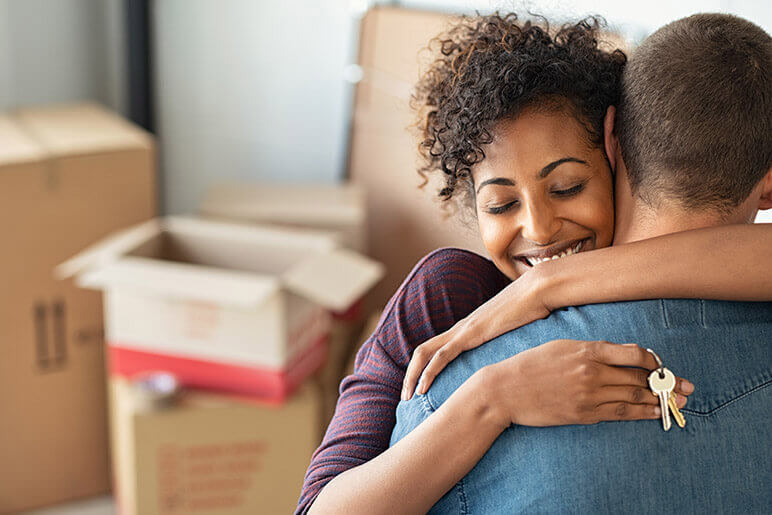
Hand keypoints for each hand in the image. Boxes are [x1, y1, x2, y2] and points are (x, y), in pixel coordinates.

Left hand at [402, 271, 550, 400]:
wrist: (538, 290)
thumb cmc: (533, 310)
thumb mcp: (518, 334)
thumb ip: (510, 345)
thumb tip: (519, 363)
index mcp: (468, 329)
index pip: (436, 349)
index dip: (423, 368)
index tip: (420, 389)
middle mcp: (460, 329)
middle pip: (423, 351)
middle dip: (410, 375)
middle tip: (405, 397)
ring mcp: (464, 330)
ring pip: (425, 353)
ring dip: (412, 375)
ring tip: (408, 397)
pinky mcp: (471, 333)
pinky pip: (442, 355)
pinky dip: (429, 372)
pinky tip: (423, 388)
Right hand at [481, 339, 693, 426]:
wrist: (506, 389)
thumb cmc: (531, 364)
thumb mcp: (561, 346)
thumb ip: (591, 349)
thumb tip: (620, 355)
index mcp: (587, 350)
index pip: (634, 354)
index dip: (654, 360)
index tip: (661, 365)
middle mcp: (592, 372)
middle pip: (639, 378)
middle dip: (667, 382)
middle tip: (687, 387)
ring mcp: (589, 395)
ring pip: (634, 397)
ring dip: (660, 399)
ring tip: (677, 401)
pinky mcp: (584, 414)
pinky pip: (620, 414)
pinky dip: (641, 413)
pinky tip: (655, 413)